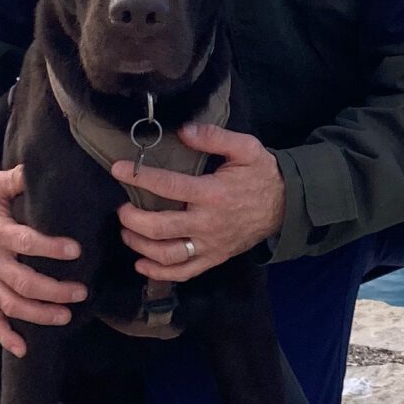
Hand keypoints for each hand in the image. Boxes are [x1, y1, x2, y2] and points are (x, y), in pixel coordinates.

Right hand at [0, 165, 86, 357]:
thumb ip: (17, 179)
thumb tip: (38, 168)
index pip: (25, 243)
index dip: (49, 248)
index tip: (75, 250)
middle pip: (22, 283)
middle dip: (53, 291)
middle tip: (81, 292)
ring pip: (11, 305)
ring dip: (38, 314)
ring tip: (65, 317)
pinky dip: (5, 336)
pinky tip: (24, 350)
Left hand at [111, 123, 285, 283]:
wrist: (285, 206)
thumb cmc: (261, 175)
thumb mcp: (246, 148)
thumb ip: (214, 138)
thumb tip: (182, 131)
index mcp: (212, 193)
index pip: (167, 186)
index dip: (138, 177)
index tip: (117, 169)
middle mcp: (208, 223)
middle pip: (159, 228)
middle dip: (132, 219)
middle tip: (121, 209)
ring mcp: (210, 245)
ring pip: (167, 254)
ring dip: (140, 245)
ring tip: (127, 232)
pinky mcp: (214, 258)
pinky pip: (183, 272)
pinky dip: (159, 272)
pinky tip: (142, 263)